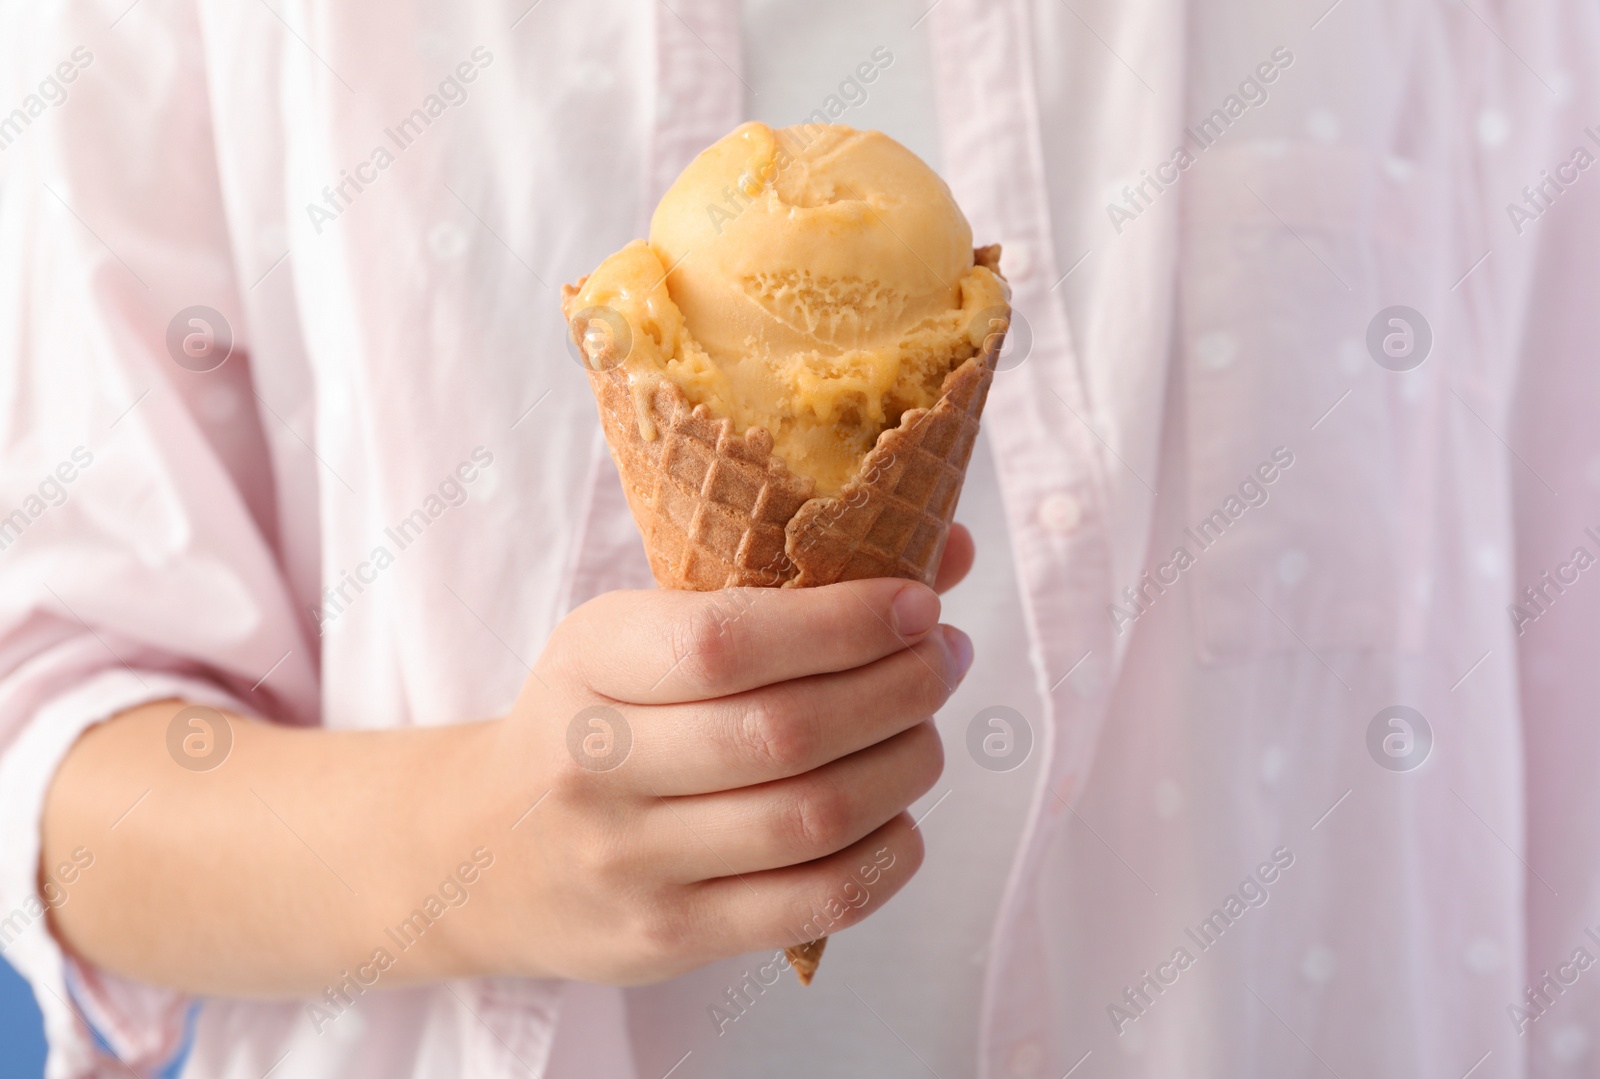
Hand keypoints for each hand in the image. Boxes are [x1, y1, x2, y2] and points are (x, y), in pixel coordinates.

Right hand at [470, 531, 975, 983]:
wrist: (480, 852)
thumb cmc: (591, 719)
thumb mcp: (638, 635)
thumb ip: (779, 593)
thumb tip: (947, 548)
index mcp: (590, 661)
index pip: (726, 641)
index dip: (844, 622)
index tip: (918, 604)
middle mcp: (598, 765)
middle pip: (787, 733)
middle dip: (899, 689)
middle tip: (942, 659)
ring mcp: (629, 862)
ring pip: (812, 819)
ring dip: (905, 767)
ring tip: (925, 733)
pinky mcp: (667, 937)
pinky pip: (815, 903)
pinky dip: (887, 855)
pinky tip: (898, 818)